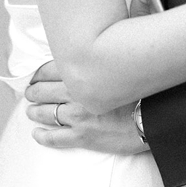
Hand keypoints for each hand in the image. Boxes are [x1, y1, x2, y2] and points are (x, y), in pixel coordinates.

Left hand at [24, 63, 145, 152]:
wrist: (154, 119)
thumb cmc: (142, 93)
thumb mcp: (120, 68)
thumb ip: (101, 61)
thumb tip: (97, 48)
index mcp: (83, 75)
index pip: (49, 70)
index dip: (38, 74)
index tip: (35, 77)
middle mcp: (76, 94)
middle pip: (42, 91)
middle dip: (33, 92)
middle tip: (30, 94)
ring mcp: (78, 117)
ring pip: (44, 113)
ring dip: (34, 112)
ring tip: (31, 112)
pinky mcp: (83, 137)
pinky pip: (54, 138)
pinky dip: (42, 136)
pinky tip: (37, 134)